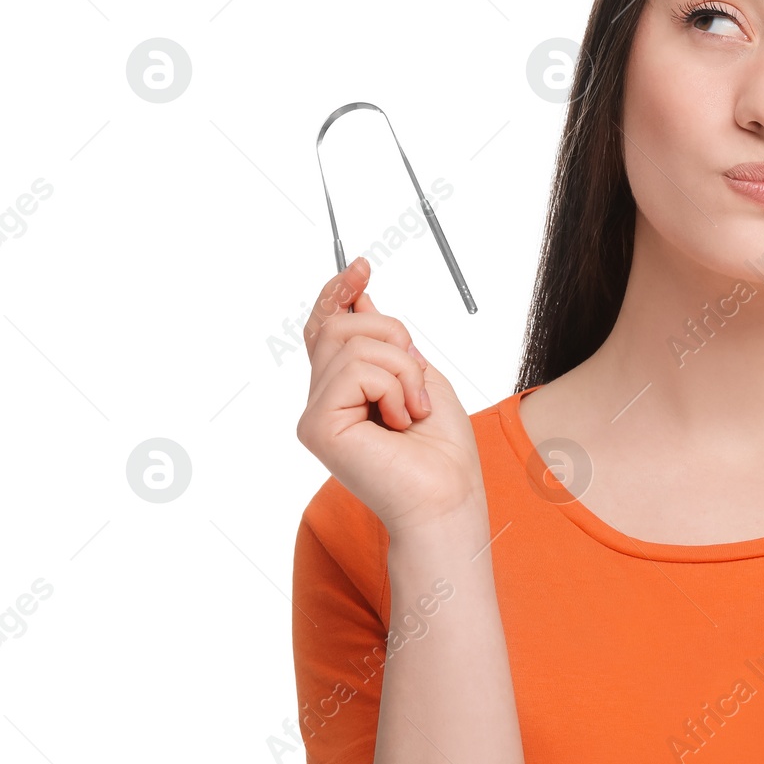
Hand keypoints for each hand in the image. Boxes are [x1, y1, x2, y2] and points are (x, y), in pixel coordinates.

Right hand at [294, 257, 484, 534]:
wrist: (448, 497)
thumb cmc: (442, 450)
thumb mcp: (419, 377)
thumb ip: (385, 343)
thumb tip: (359, 300)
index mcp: (344, 390)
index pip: (325, 329)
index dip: (337, 293)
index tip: (361, 267)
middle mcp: (322, 401)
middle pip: (339, 326)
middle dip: (392, 337)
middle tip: (417, 380)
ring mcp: (315, 414)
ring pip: (351, 343)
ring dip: (402, 368)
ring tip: (412, 409)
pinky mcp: (317, 426)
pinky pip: (356, 370)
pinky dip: (394, 387)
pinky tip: (400, 421)